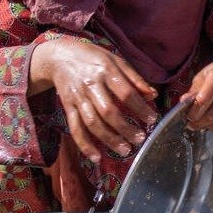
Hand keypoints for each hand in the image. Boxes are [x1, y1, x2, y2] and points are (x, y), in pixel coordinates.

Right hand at [30, 39, 156, 159]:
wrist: (58, 56)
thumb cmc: (92, 57)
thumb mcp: (115, 59)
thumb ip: (135, 77)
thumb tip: (153, 95)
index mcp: (106, 70)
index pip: (126, 93)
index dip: (140, 108)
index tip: (152, 119)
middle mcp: (91, 85)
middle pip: (109, 111)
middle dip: (126, 128)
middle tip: (140, 139)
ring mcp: (78, 97)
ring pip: (93, 123)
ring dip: (109, 139)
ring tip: (125, 150)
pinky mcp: (67, 107)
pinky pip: (75, 128)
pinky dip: (84, 145)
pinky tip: (96, 157)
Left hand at [183, 57, 212, 133]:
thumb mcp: (206, 74)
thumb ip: (194, 90)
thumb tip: (183, 103)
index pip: (203, 100)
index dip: (193, 112)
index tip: (188, 116)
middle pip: (212, 114)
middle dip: (199, 122)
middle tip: (192, 123)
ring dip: (208, 126)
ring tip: (202, 123)